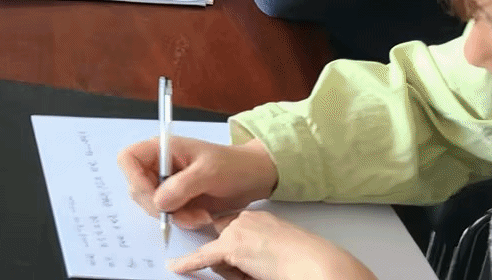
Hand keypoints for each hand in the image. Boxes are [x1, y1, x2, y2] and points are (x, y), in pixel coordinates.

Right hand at [117, 135, 277, 231]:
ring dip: (174, 216)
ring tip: (200, 216)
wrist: (253, 178)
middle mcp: (158, 165)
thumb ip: (183, 185)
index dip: (133, 178)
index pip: (128, 159)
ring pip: (152, 205)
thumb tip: (158, 202)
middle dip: (159, 206)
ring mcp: (166, 183)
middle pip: (136, 187)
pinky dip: (182, 220)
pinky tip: (201, 217)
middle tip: (182, 214)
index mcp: (161, 148)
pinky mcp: (176, 199)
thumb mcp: (209, 171)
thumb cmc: (232, 165)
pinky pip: (167, 215)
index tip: (155, 198)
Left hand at [167, 210, 376, 279]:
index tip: (247, 260)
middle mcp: (245, 218)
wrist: (316, 264)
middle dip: (230, 261)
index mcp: (259, 218)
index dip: (235, 252)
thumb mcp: (273, 252)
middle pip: (221, 242)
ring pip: (218, 255)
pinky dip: (188, 263)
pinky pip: (204, 257)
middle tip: (258, 271)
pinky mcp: (232, 247)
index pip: (233, 233)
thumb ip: (251, 252)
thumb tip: (226, 263)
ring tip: (261, 274)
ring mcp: (237, 230)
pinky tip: (175, 266)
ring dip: (233, 271)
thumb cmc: (304, 263)